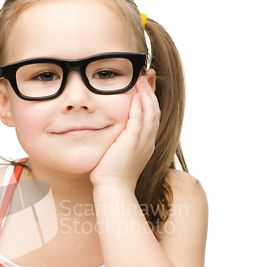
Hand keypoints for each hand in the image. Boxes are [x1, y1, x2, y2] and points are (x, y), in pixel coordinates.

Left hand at [89, 76, 160, 190]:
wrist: (113, 189)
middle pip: (155, 112)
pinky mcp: (132, 143)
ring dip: (146, 95)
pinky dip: (139, 106)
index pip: (151, 118)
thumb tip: (112, 135)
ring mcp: (142, 142)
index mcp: (146, 144)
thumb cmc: (111, 175)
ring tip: (142, 81)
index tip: (145, 88)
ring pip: (150, 113)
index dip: (150, 101)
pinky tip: (135, 95)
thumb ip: (119, 142)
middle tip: (146, 77)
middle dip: (151, 93)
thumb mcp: (118, 155)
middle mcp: (148, 142)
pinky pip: (139, 120)